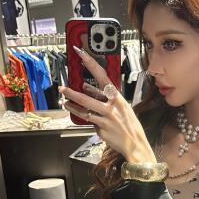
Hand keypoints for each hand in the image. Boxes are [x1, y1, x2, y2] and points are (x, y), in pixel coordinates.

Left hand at [59, 47, 154, 161]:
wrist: (136, 144)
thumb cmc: (129, 125)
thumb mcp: (121, 107)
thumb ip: (103, 98)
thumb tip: (87, 88)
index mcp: (118, 97)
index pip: (102, 76)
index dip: (91, 64)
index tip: (81, 54)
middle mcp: (112, 107)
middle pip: (88, 97)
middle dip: (73, 92)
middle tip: (62, 88)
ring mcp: (106, 119)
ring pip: (85, 110)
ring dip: (73, 105)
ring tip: (64, 101)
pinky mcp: (102, 129)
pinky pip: (90, 121)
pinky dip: (84, 117)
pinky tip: (76, 113)